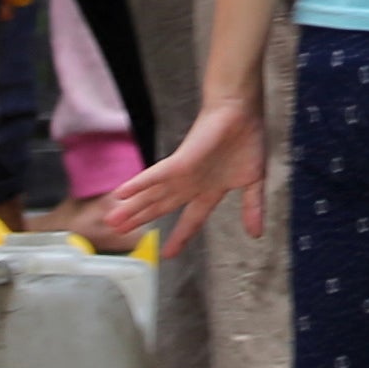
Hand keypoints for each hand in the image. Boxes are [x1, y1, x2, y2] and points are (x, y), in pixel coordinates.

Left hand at [102, 97, 266, 245]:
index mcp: (210, 191)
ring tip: (111, 221)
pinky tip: (120, 194)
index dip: (180, 237)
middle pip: (161, 207)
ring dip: (132, 209)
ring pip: (152, 196)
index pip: (191, 220)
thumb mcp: (253, 181)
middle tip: (117, 232)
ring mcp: (183, 174)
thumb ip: (252, 207)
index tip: (168, 254)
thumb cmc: (248, 140)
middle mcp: (191, 185)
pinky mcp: (179, 161)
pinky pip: (154, 176)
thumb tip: (256, 234)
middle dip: (141, 220)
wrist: (243, 113)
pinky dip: (137, 185)